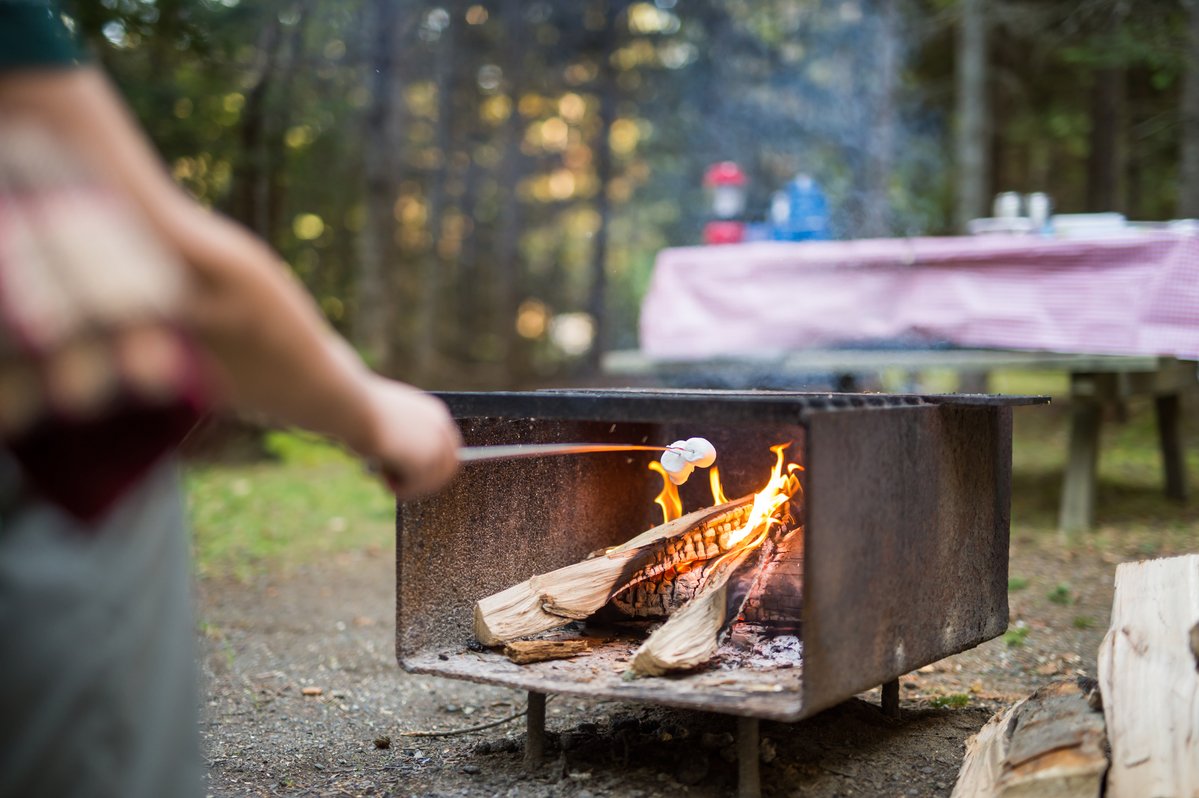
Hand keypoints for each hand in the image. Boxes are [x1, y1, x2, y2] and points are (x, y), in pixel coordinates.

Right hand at [358, 376, 459, 499]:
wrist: (353, 406)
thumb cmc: (358, 410)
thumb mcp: (386, 419)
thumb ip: (400, 434)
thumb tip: (398, 456)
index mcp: (433, 412)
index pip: (448, 447)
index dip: (434, 466)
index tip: (416, 478)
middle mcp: (440, 425)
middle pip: (448, 467)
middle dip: (426, 481)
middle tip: (403, 487)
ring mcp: (435, 442)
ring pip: (432, 479)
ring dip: (411, 486)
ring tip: (387, 481)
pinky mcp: (424, 458)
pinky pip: (417, 485)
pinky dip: (402, 489)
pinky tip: (384, 481)